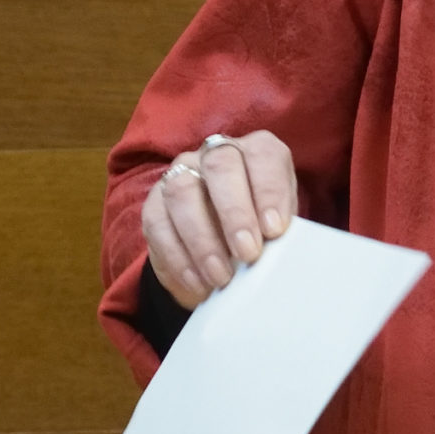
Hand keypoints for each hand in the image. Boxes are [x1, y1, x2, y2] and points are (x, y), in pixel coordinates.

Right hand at [140, 131, 299, 308]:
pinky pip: (158, 225)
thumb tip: (278, 250)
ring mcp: (181, 175)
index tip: (274, 229)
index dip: (269, 191)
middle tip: (248, 253)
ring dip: (203, 239)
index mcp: (256, 151)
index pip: (263, 156)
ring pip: (182, 192)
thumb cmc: (260, 231)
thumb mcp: (278, 227)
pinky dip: (178, 258)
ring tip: (221, 276)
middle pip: (220, 166)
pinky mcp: (154, 204)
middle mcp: (215, 154)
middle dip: (235, 212)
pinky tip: (197, 282)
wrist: (224, 249)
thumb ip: (280, 231)